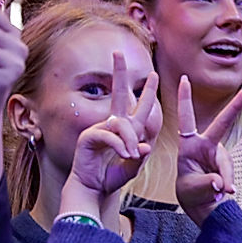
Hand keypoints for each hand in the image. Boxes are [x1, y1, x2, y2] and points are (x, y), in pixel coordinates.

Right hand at [67, 52, 160, 200]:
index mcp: (126, 128)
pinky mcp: (88, 136)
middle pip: (118, 94)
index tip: (152, 73)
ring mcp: (99, 128)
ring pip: (121, 123)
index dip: (146, 91)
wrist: (94, 190)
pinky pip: (108, 135)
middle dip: (118, 72)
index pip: (138, 105)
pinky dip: (119, 145)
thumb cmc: (113, 177)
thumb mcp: (133, 166)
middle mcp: (112, 124)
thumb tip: (145, 146)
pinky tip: (124, 155)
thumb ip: (140, 156)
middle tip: (117, 52)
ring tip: (130, 156)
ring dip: (129, 139)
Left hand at [175, 76, 241, 225]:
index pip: (187, 118)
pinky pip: (230, 173)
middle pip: (223, 122)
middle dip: (236, 105)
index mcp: (189, 145)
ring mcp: (219, 154)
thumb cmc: (191, 192)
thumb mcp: (192, 190)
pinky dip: (229, 183)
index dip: (184, 98)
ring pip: (226, 163)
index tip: (184, 79)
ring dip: (225, 178)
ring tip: (222, 192)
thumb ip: (206, 185)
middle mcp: (207, 145)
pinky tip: (227, 192)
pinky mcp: (228, 163)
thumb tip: (221, 184)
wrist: (203, 204)